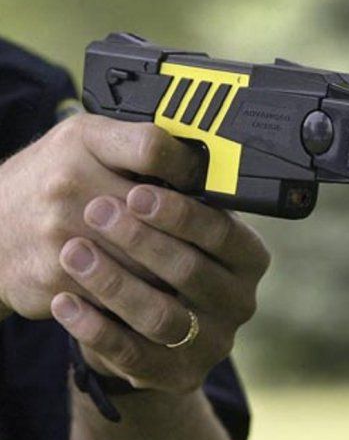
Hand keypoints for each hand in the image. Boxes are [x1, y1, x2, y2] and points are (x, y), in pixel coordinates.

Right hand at [0, 114, 201, 318]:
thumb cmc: (48, 180)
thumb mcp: (83, 141)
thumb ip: (137, 143)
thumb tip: (198, 160)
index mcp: (82, 144)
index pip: (153, 149)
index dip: (186, 167)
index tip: (200, 182)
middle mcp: (68, 187)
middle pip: (158, 216)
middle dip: (188, 229)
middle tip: (209, 238)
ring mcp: (62, 237)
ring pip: (148, 263)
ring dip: (175, 270)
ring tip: (192, 268)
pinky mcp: (57, 281)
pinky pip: (122, 297)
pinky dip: (146, 297)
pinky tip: (159, 293)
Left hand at [50, 185, 269, 392]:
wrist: (153, 322)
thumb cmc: (165, 254)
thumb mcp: (180, 220)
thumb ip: (181, 194)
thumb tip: (166, 150)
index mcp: (249, 257)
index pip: (222, 232)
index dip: (180, 213)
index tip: (137, 191)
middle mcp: (240, 301)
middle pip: (191, 271)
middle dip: (139, 240)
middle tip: (95, 211)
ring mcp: (214, 341)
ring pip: (161, 315)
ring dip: (114, 283)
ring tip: (73, 252)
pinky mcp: (180, 373)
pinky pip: (133, 353)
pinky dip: (95, 327)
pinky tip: (64, 301)